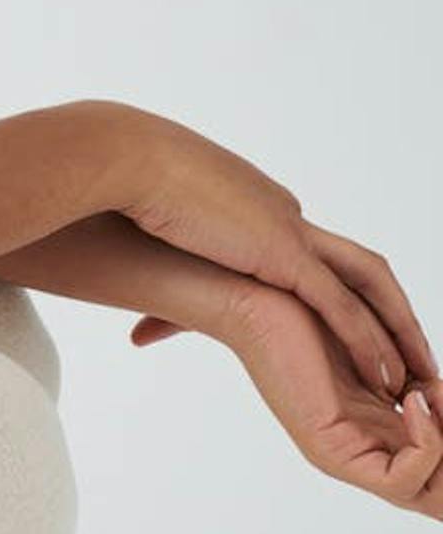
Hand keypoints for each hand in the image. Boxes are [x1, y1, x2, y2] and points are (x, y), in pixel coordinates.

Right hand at [109, 106, 432, 399]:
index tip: (345, 326)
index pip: (307, 252)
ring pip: (368, 285)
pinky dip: (369, 343)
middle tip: (409, 353)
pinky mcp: (283, 254)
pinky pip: (343, 308)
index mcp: (254, 202)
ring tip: (416, 372)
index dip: (333, 290)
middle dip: (389, 311)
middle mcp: (283, 212)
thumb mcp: (152, 210)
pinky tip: (386, 377)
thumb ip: (163, 233)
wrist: (125, 157)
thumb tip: (146, 264)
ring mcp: (288, 230)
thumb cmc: (121, 178)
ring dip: (399, 331)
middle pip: (358, 266)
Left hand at [140, 274, 442, 519]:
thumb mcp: (383, 351)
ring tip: (435, 396)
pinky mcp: (331, 452)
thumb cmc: (314, 314)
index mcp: (382, 428)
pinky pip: (400, 481)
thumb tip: (439, 389)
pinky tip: (415, 400)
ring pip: (432, 496)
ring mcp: (349, 456)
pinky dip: (428, 446)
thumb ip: (416, 378)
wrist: (256, 299)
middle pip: (442, 497)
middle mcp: (368, 450)